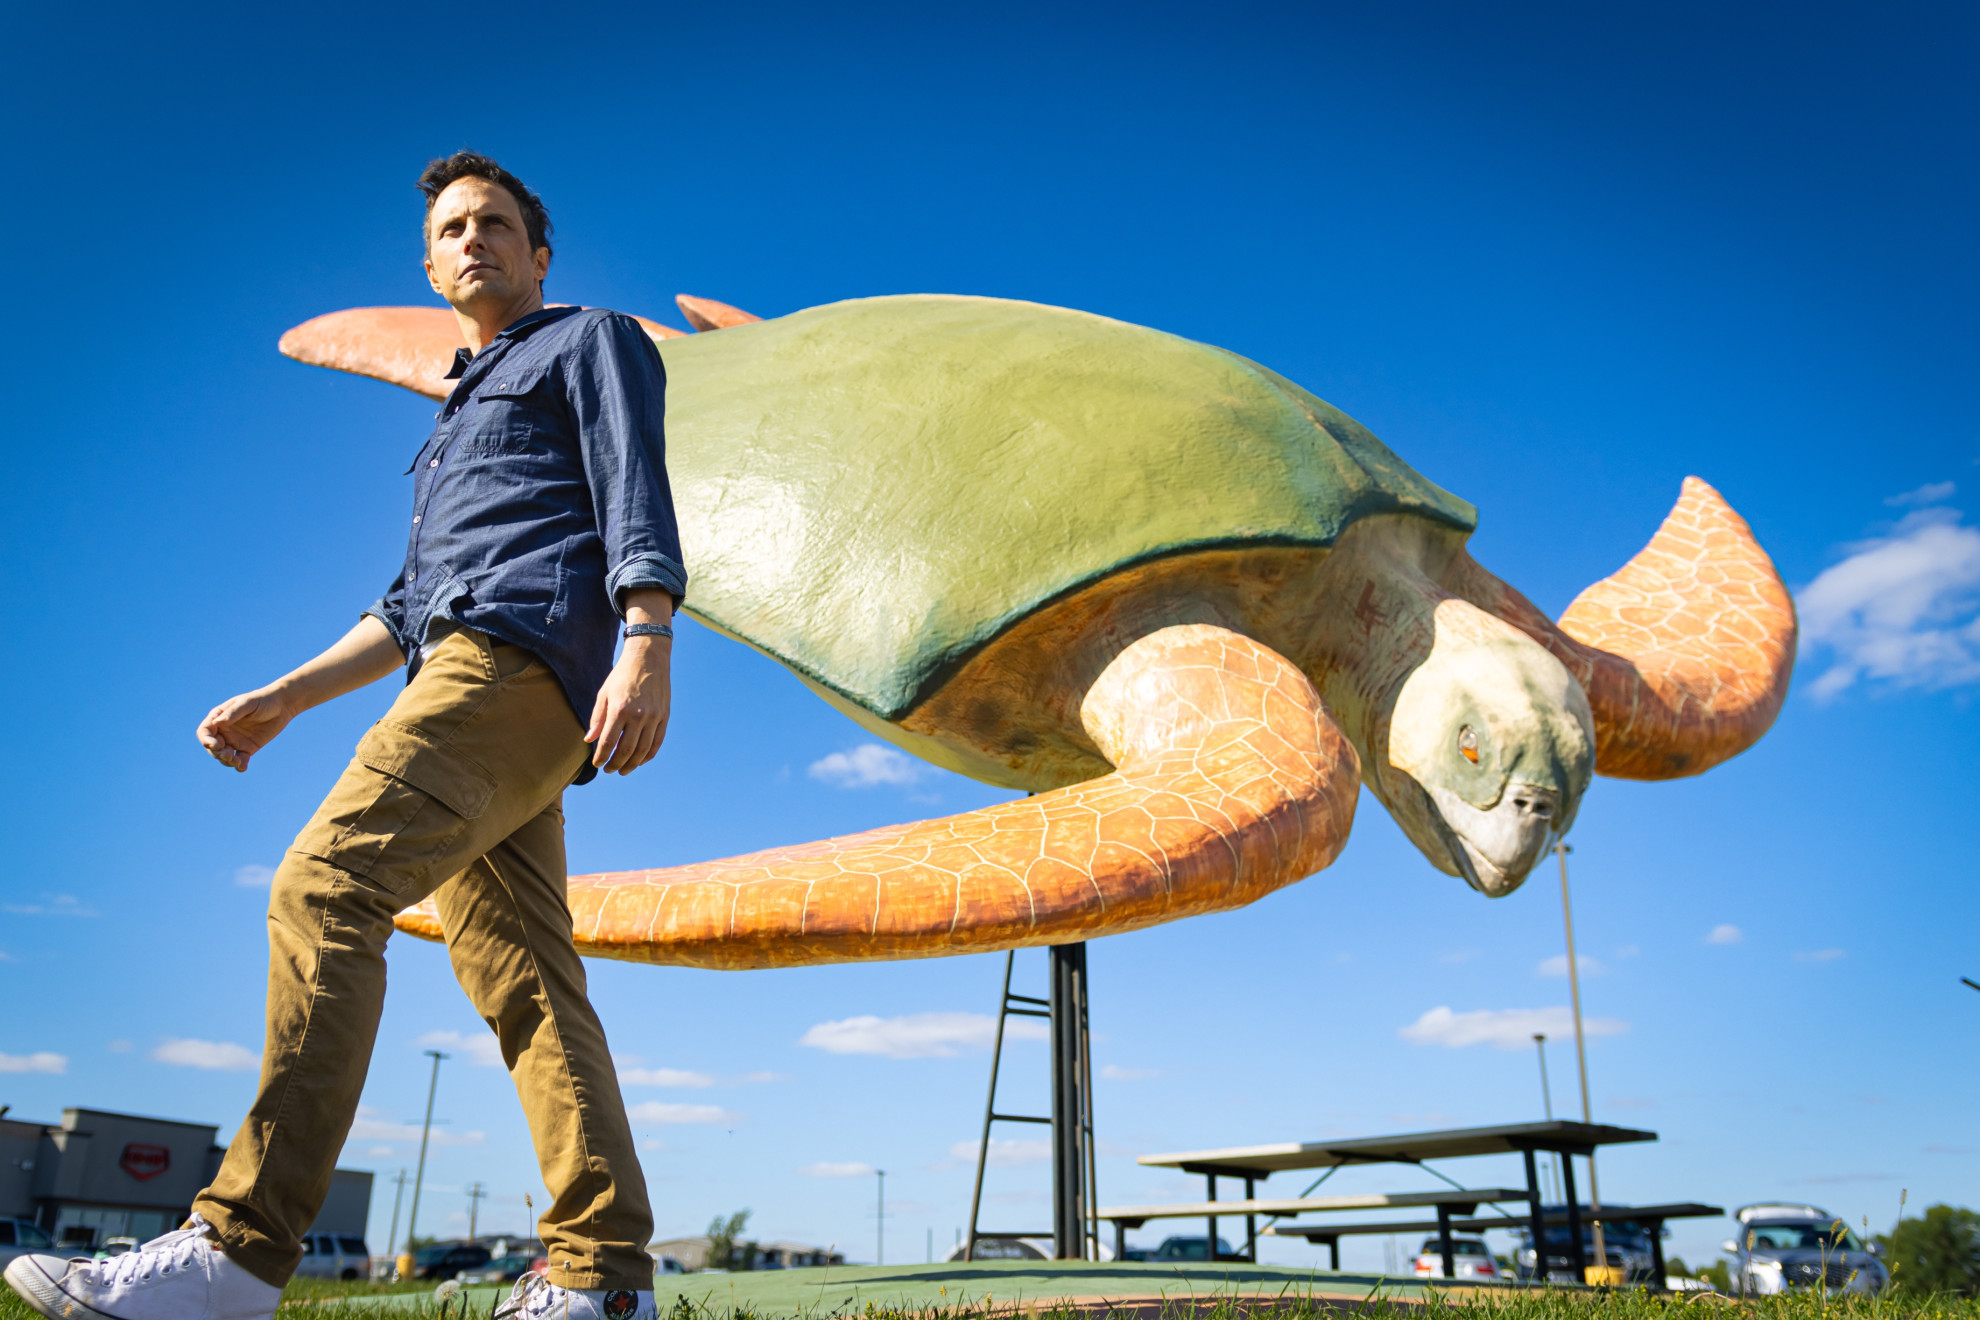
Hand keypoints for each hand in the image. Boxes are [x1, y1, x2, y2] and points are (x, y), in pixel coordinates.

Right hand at [197, 688, 296, 772]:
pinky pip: (240, 760)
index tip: (216, 745)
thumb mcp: (247, 704)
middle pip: (212, 747)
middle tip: (228, 755)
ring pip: (224, 756)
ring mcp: (235, 741)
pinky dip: (240, 766)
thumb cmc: (262, 700)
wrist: (282, 706)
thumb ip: (232, 713)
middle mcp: (224, 731)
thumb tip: (216, 723)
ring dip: (226, 761)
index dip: (206, 740)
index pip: (204, 732)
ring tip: (236, 761)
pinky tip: (243, 767)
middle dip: (217, 753)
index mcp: (219, 718)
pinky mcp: (248, 749)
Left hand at [586, 636, 671, 774]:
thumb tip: (590, 740)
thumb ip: (597, 719)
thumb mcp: (604, 694)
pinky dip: (648, 755)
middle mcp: (638, 716)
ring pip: (643, 750)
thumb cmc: (622, 675)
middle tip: (608, 770)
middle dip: (615, 764)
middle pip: (626, 750)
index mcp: (619, 710)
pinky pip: (657, 742)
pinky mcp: (664, 716)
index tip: (596, 764)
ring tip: (623, 770)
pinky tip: (639, 761)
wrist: (648, 658)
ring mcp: (654, 717)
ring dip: (632, 764)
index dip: (601, 757)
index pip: (609, 742)